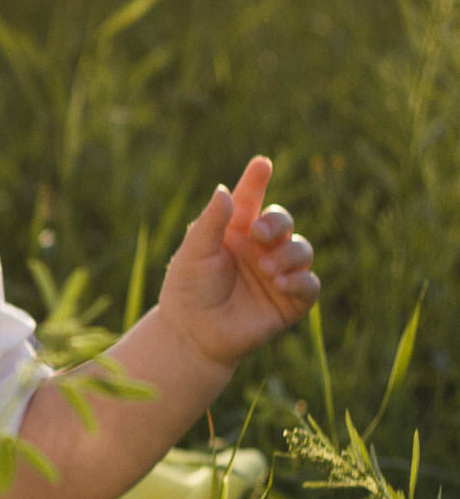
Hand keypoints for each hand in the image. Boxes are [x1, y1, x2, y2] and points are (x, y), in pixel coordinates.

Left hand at [157, 156, 319, 370]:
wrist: (192, 335)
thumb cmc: (188, 291)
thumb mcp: (193, 255)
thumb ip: (210, 224)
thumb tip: (223, 191)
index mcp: (234, 232)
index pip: (249, 201)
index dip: (256, 181)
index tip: (262, 163)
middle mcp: (260, 248)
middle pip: (283, 222)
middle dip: (278, 222)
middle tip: (260, 233)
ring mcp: (277, 273)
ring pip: (302, 250)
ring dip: (289, 254)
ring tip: (267, 268)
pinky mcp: (290, 301)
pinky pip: (310, 284)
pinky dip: (301, 280)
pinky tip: (281, 282)